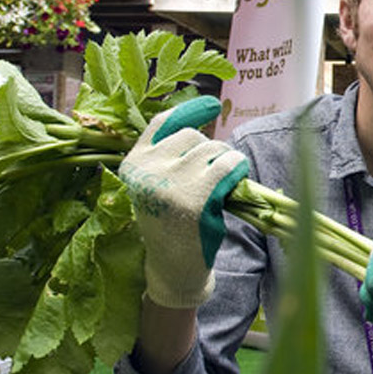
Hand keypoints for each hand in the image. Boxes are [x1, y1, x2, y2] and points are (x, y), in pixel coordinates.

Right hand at [119, 96, 248, 308]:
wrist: (173, 269)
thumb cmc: (171, 225)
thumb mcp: (158, 186)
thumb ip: (170, 157)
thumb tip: (201, 122)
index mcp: (134, 164)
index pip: (163, 123)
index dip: (190, 111)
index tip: (212, 104)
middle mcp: (147, 170)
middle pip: (193, 136)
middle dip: (211, 151)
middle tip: (214, 177)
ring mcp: (171, 183)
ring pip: (213, 149)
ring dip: (226, 162)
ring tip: (221, 186)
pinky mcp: (196, 198)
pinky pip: (228, 164)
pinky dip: (238, 168)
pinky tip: (236, 183)